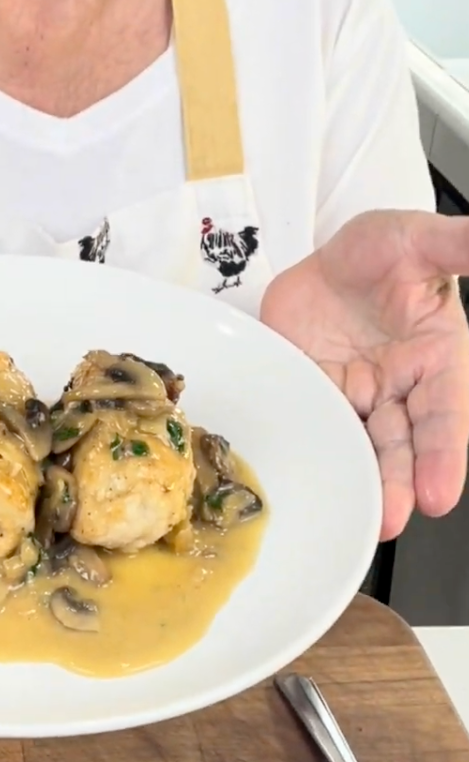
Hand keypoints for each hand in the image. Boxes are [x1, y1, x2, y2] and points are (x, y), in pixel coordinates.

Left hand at [261, 210, 468, 540]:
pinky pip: (315, 426)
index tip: (439, 495)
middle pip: (403, 445)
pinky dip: (313, 451)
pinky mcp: (314, 394)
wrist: (327, 255)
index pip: (444, 415)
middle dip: (399, 484)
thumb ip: (455, 245)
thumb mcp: (418, 239)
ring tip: (359, 519)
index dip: (443, 455)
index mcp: (436, 358)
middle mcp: (400, 388)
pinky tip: (307, 478)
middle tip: (391, 521)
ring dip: (362, 483)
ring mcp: (356, 396)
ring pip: (361, 448)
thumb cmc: (384, 250)